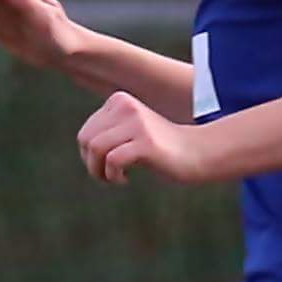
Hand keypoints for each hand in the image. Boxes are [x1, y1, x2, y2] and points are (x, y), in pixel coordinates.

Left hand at [77, 91, 209, 185]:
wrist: (198, 152)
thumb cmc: (158, 147)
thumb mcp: (128, 132)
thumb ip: (106, 132)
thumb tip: (83, 144)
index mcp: (119, 101)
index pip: (85, 134)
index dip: (89, 157)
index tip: (107, 166)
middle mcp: (127, 107)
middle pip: (86, 141)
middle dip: (91, 164)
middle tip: (108, 176)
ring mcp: (138, 123)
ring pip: (96, 148)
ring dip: (99, 171)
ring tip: (115, 178)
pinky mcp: (147, 142)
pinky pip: (113, 160)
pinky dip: (112, 176)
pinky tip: (124, 180)